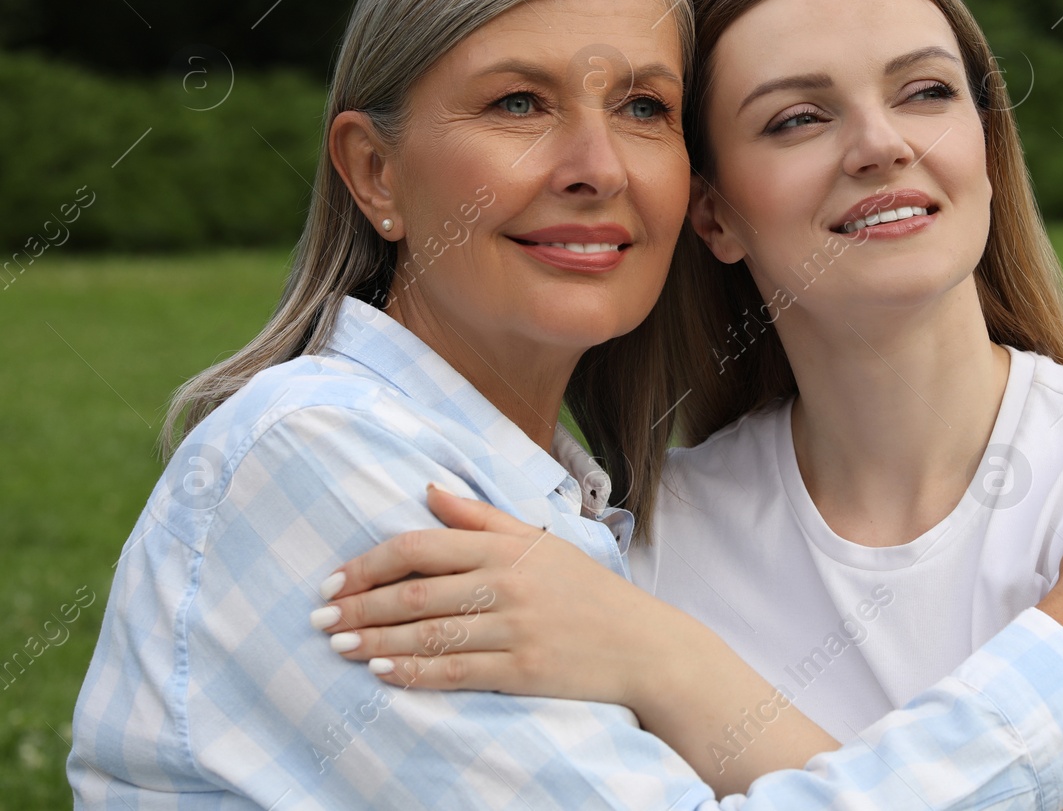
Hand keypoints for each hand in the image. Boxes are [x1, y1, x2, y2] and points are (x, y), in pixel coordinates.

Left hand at [312, 484, 697, 710]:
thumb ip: (481, 517)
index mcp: (507, 546)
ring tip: (338, 645)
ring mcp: (516, 628)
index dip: (370, 564)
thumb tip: (429, 490)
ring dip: (375, 641)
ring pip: (429, 634)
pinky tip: (383, 671)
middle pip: (415, 593)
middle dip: (359, 606)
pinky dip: (414, 672)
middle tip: (320, 620)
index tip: (334, 580)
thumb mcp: (539, 542)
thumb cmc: (587, 591)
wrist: (643, 645)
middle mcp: (508, 583)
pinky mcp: (523, 670)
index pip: (422, 547)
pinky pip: (456, 672)